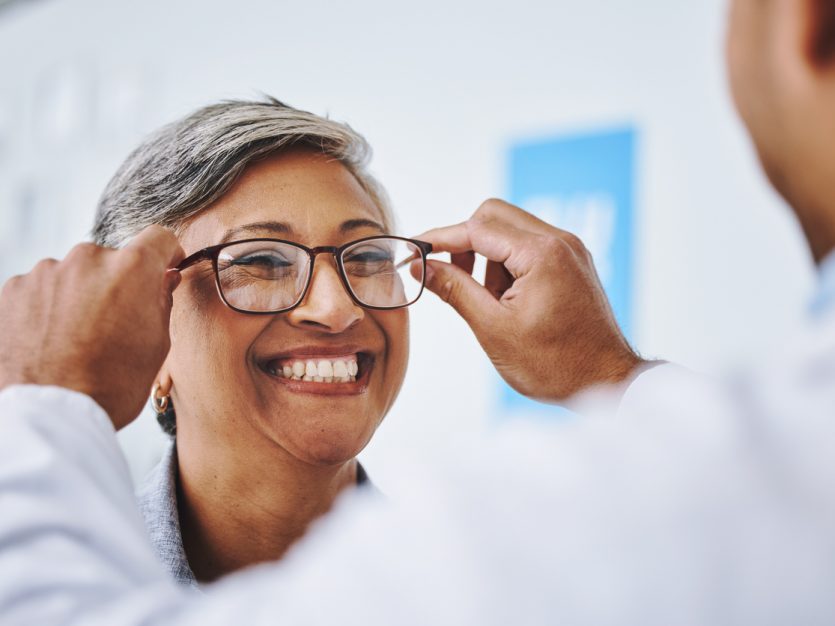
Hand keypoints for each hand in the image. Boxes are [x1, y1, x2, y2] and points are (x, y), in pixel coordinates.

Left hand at [0, 226, 183, 429]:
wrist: (51, 414)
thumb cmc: (112, 385)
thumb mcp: (157, 345)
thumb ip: (161, 301)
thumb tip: (162, 278)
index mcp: (131, 269)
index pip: (158, 237)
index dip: (165, 254)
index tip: (163, 269)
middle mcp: (87, 259)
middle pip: (111, 259)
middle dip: (116, 283)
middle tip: (116, 321)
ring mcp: (46, 272)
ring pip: (73, 274)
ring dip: (79, 294)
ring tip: (78, 337)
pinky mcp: (13, 289)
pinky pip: (41, 289)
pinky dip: (48, 307)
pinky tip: (53, 339)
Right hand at [416, 199, 644, 402]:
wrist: (607, 383)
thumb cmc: (555, 365)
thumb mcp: (493, 328)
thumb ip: (454, 290)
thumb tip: (421, 266)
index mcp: (541, 254)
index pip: (477, 228)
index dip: (439, 239)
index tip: (414, 253)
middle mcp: (559, 241)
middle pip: (493, 216)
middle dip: (465, 243)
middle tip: (450, 278)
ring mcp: (569, 250)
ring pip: (509, 231)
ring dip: (487, 258)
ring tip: (490, 304)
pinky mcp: (572, 262)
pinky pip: (528, 247)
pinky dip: (507, 266)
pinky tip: (506, 302)